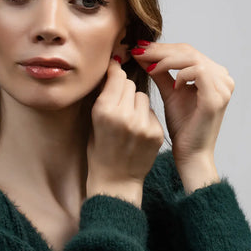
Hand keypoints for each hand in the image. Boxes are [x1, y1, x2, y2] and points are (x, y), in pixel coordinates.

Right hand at [86, 58, 164, 205]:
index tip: (115, 70)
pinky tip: (138, 131)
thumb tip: (113, 68)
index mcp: (105, 111)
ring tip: (128, 120)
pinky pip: (152, 111)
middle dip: (124, 89)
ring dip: (136, 103)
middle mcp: (125, 116)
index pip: (117, 77)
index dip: (115, 73)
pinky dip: (146, 116)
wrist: (116, 182)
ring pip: (143, 96)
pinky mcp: (157, 132)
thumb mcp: (93, 121)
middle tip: (119, 103)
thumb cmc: (100, 150)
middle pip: (130, 84)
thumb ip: (104, 96)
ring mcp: (143, 125)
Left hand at [131, 42, 234, 191]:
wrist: (191, 153)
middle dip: (161, 50)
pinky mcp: (217, 96)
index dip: (162, 48)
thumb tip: (143, 53)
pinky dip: (180, 73)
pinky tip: (168, 82)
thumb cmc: (183, 126)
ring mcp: (223, 87)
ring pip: (192, 58)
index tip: (139, 48)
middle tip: (138, 51)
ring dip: (166, 60)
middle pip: (189, 52)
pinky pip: (197, 71)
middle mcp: (223, 78)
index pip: (187, 52)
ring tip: (148, 65)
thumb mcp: (170, 92)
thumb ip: (160, 71)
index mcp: (215, 75)